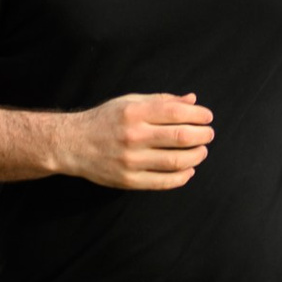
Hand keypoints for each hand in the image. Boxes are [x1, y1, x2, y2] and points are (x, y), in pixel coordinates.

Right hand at [55, 92, 213, 190]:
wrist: (72, 144)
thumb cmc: (104, 120)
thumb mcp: (129, 102)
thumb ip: (161, 101)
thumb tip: (192, 100)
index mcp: (134, 112)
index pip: (176, 112)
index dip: (198, 114)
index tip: (207, 117)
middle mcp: (133, 135)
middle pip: (180, 137)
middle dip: (202, 136)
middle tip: (209, 135)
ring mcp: (131, 160)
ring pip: (176, 161)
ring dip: (196, 156)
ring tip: (201, 151)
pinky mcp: (129, 180)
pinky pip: (163, 181)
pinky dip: (182, 177)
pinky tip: (189, 169)